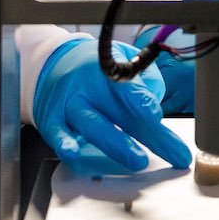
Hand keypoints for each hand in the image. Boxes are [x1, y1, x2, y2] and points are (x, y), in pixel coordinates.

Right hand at [33, 36, 193, 174]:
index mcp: (110, 70)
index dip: (141, 100)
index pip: (128, 85)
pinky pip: (58, 133)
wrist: (54, 64)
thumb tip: (155, 103)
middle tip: (165, 150)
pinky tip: (73, 152)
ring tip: (137, 160)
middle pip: (118, 111)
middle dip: (142, 132)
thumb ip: (147, 79)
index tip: (154, 115)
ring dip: (115, 144)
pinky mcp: (53, 121)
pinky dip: (64, 143)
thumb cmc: (99, 70)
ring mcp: (71, 105)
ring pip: (92, 124)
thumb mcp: (127, 60)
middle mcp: (90, 87)